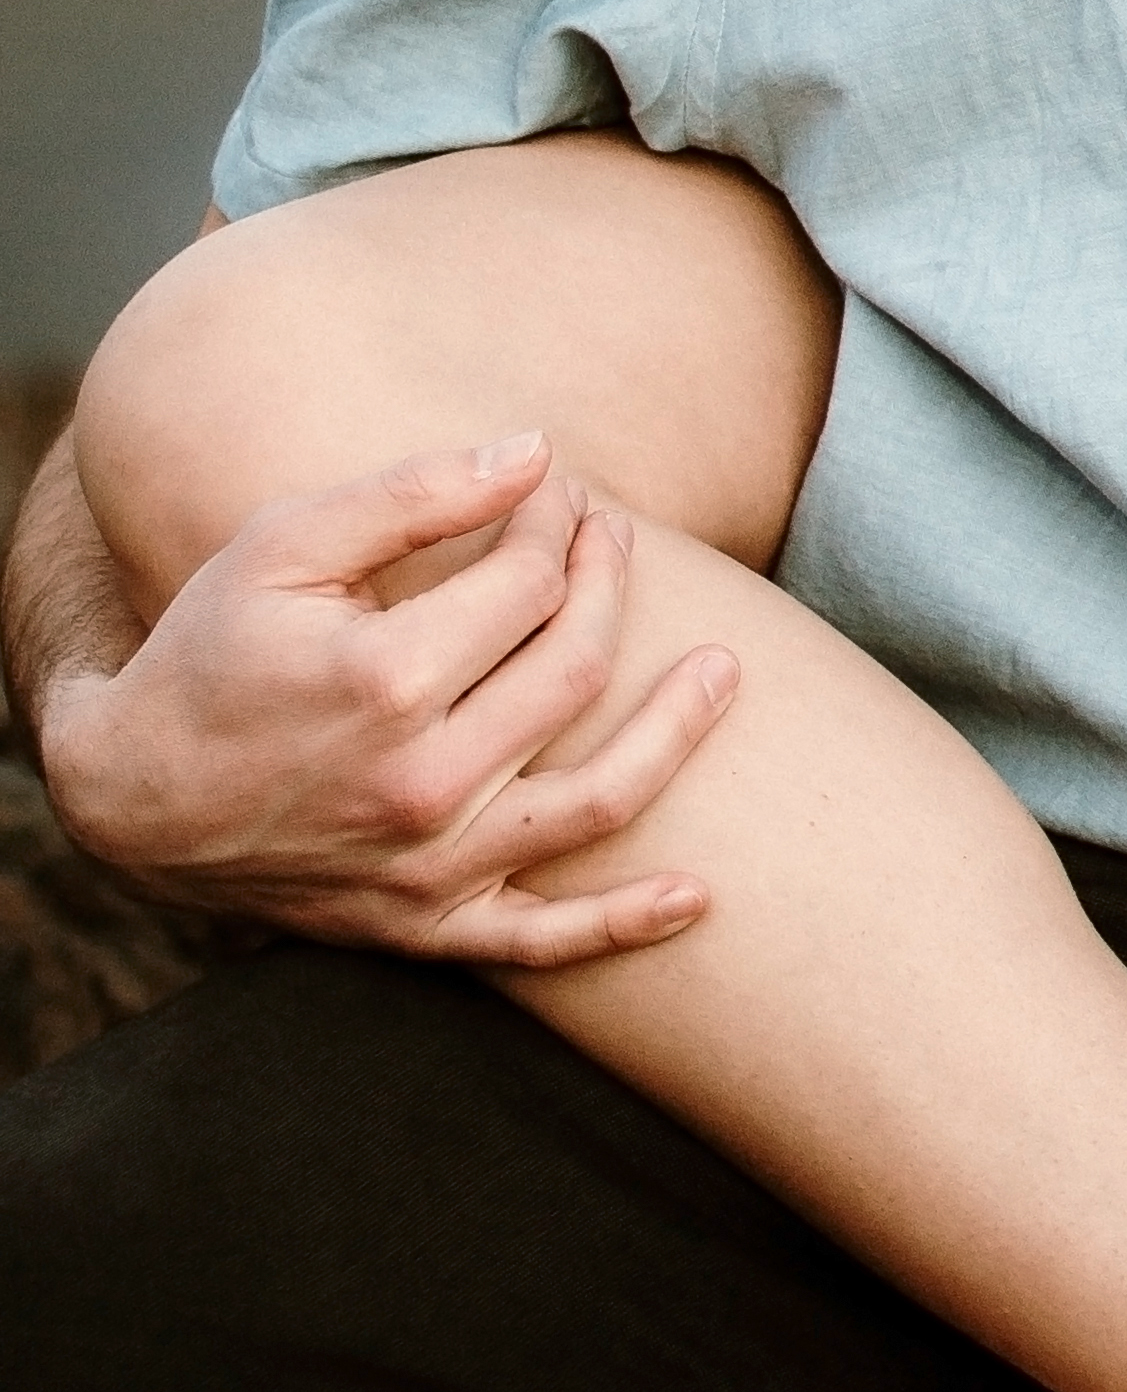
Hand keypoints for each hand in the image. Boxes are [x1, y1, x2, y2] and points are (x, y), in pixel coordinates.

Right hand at [29, 436, 736, 965]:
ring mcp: (430, 865)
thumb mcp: (285, 544)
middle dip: (605, 584)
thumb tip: (534, 453)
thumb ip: (414, 493)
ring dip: (675, 729)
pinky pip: (544, 939)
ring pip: (597, 798)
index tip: (558, 492)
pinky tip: (698, 896)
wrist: (134, 798)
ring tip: (726, 669)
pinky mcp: (426, 926)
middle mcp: (420, 782)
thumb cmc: (213, 650)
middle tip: (611, 538)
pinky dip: (625, 924)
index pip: (529, 583)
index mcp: (386, 679)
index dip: (557, 524)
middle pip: (574, 667)